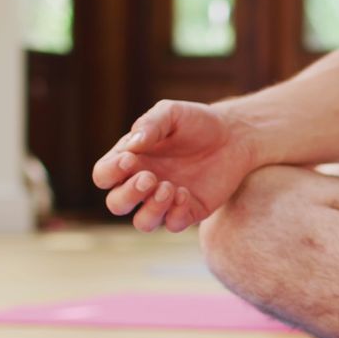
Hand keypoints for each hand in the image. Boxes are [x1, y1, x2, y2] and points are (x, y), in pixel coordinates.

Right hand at [92, 100, 257, 231]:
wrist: (234, 135)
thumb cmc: (197, 122)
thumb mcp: (172, 113)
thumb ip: (150, 124)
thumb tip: (133, 145)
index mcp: (131, 160)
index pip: (104, 176)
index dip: (110, 173)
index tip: (130, 159)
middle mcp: (144, 184)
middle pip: (117, 204)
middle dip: (128, 195)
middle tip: (150, 177)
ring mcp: (166, 200)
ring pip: (143, 222)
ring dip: (151, 209)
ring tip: (168, 187)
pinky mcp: (190, 210)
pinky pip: (173, 224)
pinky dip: (175, 214)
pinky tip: (185, 193)